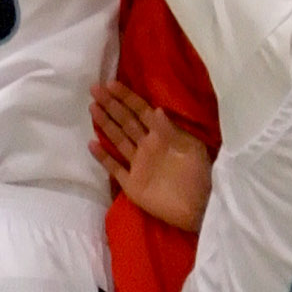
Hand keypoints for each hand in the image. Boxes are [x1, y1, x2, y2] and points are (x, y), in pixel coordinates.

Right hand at [90, 80, 211, 231]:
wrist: (199, 207)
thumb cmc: (200, 174)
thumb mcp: (191, 148)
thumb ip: (171, 130)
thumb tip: (155, 109)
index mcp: (162, 134)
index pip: (141, 111)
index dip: (127, 97)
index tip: (111, 84)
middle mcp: (147, 146)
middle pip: (126, 121)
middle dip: (111, 105)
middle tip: (94, 89)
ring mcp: (138, 164)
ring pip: (118, 140)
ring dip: (105, 124)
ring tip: (92, 108)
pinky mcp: (132, 185)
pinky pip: (114, 168)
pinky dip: (103, 157)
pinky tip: (91, 144)